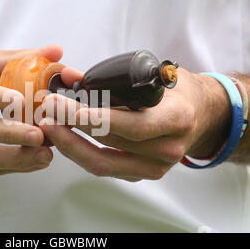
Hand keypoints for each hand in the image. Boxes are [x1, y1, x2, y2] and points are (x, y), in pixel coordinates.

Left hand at [39, 67, 230, 181]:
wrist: (202, 116)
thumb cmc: (177, 91)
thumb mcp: (155, 74)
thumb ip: (113, 76)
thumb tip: (69, 76)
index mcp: (177, 119)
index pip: (133, 125)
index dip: (98, 119)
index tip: (66, 109)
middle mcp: (168, 149)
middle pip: (110, 143)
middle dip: (72, 126)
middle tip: (47, 109)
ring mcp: (155, 167)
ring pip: (101, 163)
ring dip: (69, 143)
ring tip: (47, 124)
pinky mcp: (141, 174)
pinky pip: (103, 168)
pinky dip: (80, 153)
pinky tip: (63, 137)